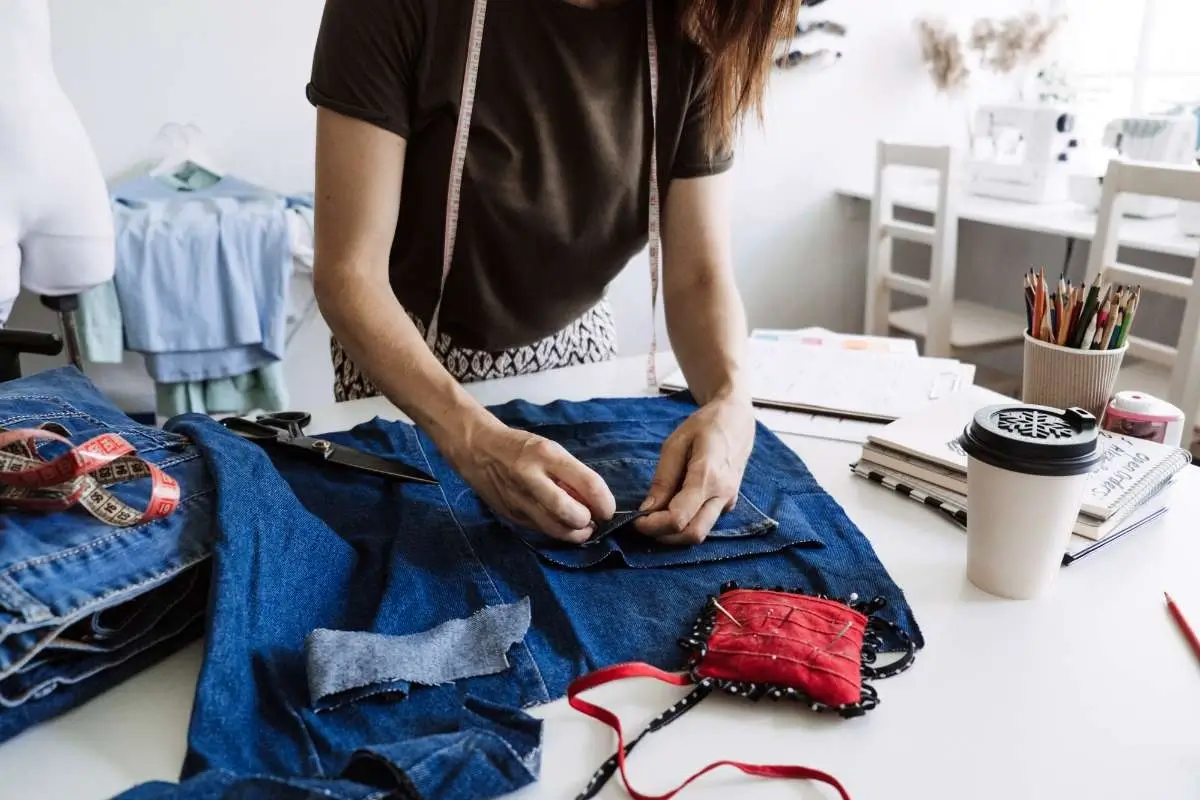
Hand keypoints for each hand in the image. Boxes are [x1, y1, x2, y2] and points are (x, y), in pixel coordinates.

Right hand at [446, 417, 615, 542]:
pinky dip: (556, 531)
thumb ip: (572, 475)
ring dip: (575, 533)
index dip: (605, 502)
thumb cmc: (520, 447)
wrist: (476, 449)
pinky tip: (560, 524)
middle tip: (594, 519)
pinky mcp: (511, 515)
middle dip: (588, 522)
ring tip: (581, 527)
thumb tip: (596, 502)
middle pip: (571, 514)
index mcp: (546, 455)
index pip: (588, 484)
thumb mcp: (550, 449)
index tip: (608, 509)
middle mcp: (532, 478)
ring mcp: (519, 499)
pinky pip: (541, 530)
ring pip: (556, 529)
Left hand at [634, 397, 755, 544]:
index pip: (678, 518)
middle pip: (692, 535)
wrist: (737, 419)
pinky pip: (705, 523)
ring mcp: (729, 501)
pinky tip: (671, 509)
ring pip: (700, 534)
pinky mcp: (728, 503)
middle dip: (664, 536)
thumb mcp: (676, 444)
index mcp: (708, 476)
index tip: (635, 520)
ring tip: (654, 517)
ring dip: (675, 534)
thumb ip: (663, 479)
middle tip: (643, 525)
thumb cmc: (705, 426)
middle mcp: (722, 495)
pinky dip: (685, 524)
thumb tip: (647, 510)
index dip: (653, 525)